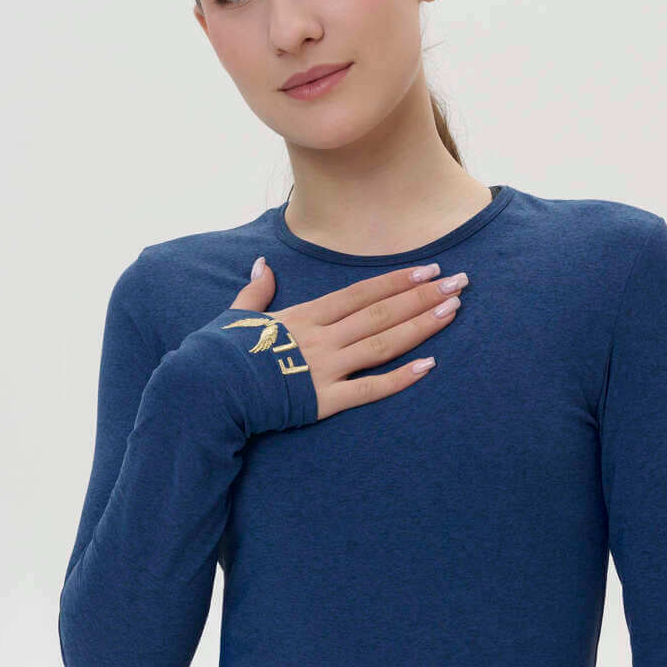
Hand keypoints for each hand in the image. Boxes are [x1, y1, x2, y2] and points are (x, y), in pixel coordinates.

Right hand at [229, 257, 468, 420]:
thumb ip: (256, 292)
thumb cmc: (218, 354)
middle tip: (460, 283)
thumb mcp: (236, 316)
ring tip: (453, 312)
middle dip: (422, 296)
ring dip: (420, 326)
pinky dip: (400, 379)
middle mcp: (321, 337)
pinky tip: (429, 367)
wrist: (205, 391)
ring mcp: (324, 368)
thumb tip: (262, 266)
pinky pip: (368, 389)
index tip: (428, 270)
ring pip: (382, 344)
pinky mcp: (323, 400)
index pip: (360, 293)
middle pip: (381, 313)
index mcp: (304, 316)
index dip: (396, 281)